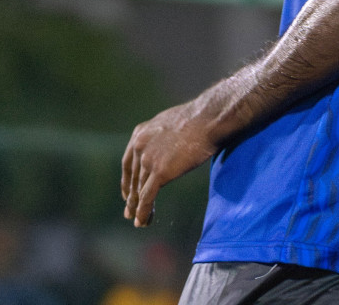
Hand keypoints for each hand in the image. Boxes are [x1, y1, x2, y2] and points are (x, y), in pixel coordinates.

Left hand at [121, 101, 218, 226]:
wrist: (210, 118)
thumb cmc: (201, 118)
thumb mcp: (173, 123)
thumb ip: (164, 137)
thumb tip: (170, 146)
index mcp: (140, 133)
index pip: (128, 163)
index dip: (128, 181)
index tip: (128, 193)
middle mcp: (139, 146)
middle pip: (133, 178)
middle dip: (131, 197)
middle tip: (129, 212)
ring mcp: (148, 159)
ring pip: (139, 190)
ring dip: (138, 208)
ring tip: (139, 221)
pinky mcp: (159, 172)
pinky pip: (147, 197)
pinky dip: (143, 211)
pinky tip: (143, 221)